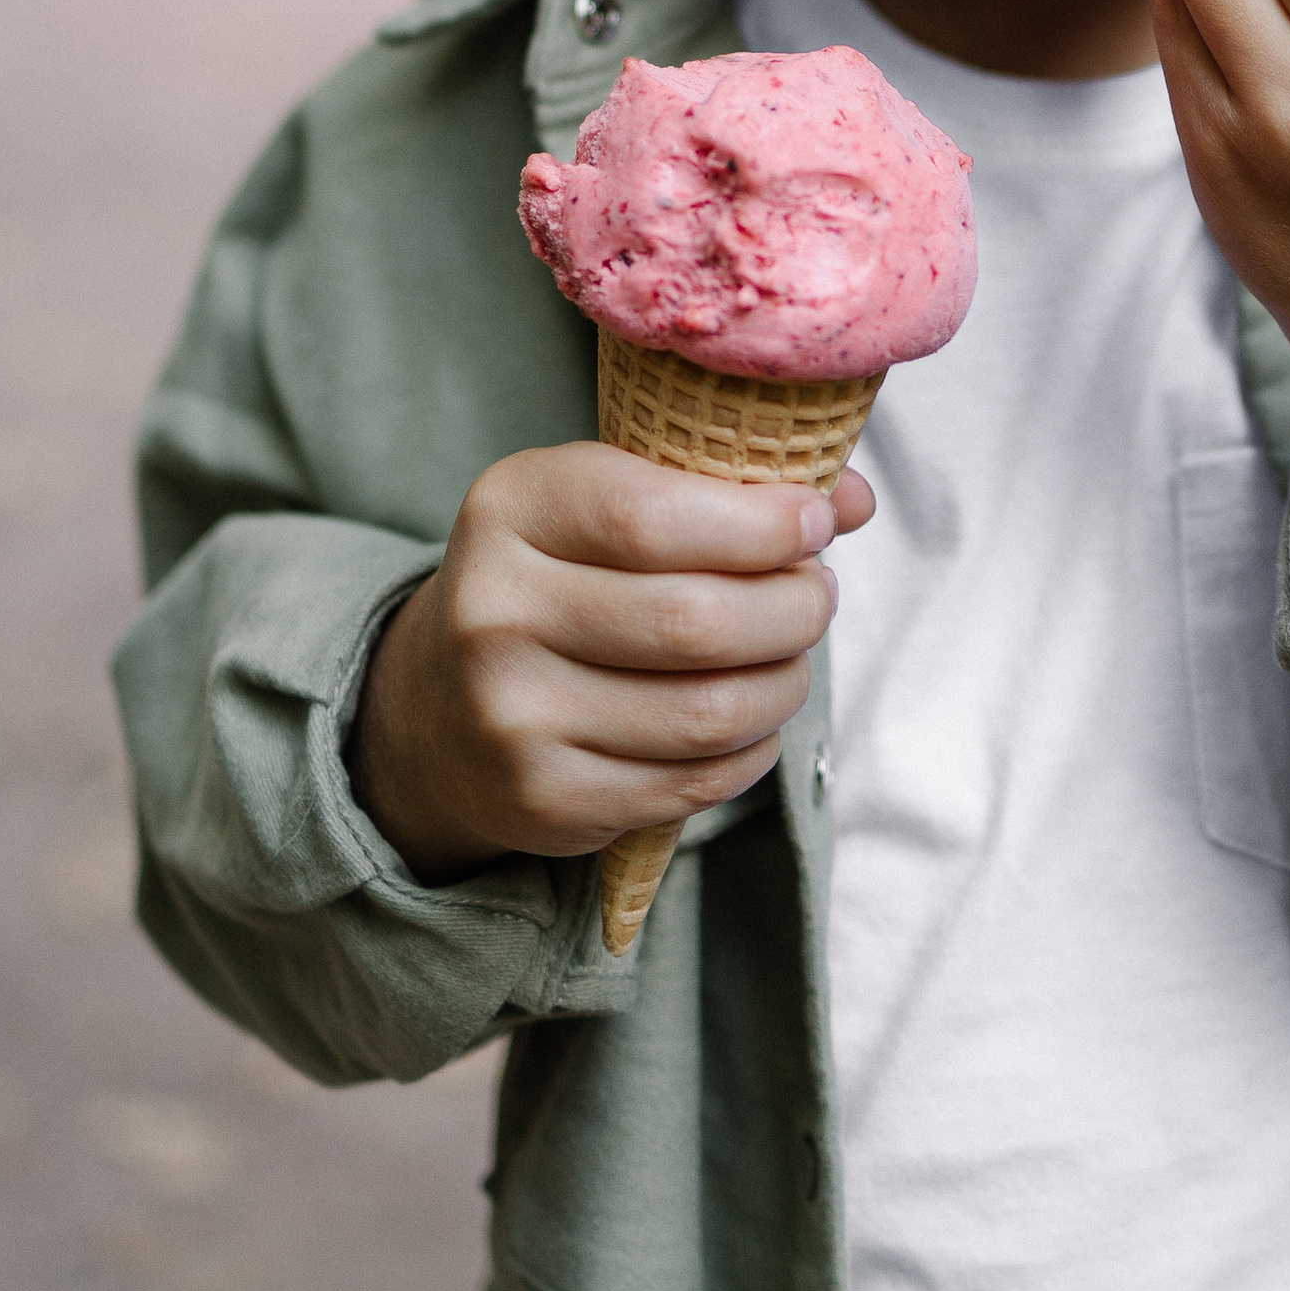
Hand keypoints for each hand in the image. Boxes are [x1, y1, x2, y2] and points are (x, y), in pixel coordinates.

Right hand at [348, 443, 875, 882]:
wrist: (436, 709)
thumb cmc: (556, 579)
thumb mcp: (605, 500)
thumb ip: (722, 489)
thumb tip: (852, 499)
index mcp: (511, 509)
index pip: (652, 516)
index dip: (759, 524)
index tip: (816, 521)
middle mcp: (496, 612)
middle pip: (696, 621)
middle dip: (793, 608)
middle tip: (815, 595)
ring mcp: (514, 717)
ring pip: (708, 713)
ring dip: (785, 683)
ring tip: (790, 657)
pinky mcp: (546, 801)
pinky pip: (693, 782)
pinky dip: (752, 750)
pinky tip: (751, 719)